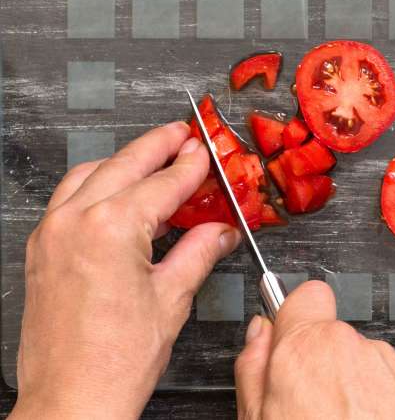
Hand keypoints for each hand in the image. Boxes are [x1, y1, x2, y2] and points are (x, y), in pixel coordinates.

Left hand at [10, 122, 240, 419]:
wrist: (72, 399)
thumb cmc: (116, 360)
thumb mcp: (173, 297)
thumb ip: (200, 251)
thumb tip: (220, 231)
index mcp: (112, 228)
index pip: (164, 183)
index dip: (192, 166)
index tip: (207, 154)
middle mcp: (75, 221)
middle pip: (125, 164)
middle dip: (159, 145)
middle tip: (184, 134)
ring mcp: (52, 233)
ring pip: (90, 173)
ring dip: (125, 160)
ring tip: (154, 156)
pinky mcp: (42, 249)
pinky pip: (69, 197)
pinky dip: (96, 183)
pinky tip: (117, 191)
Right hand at [235, 281, 394, 419]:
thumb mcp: (256, 419)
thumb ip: (254, 366)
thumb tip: (260, 334)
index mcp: (305, 350)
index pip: (307, 295)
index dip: (298, 318)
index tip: (296, 335)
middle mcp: (351, 348)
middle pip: (336, 335)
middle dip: (327, 363)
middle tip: (318, 407)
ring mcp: (390, 364)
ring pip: (367, 357)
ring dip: (360, 383)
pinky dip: (390, 397)